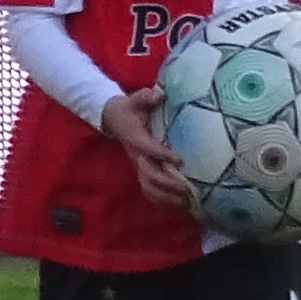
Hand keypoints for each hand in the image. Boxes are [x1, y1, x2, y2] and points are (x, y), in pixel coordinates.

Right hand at [102, 88, 196, 209]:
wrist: (113, 119)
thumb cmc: (129, 109)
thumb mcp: (134, 99)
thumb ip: (145, 97)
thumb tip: (159, 95)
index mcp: (135, 138)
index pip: (148, 148)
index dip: (163, 155)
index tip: (181, 160)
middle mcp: (136, 155)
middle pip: (148, 174)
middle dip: (167, 183)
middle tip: (186, 188)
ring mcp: (138, 165)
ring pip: (148, 187)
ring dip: (166, 196)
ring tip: (185, 202)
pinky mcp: (141, 171)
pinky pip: (148, 190)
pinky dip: (162, 200)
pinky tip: (178, 205)